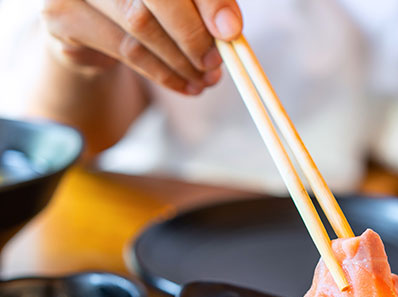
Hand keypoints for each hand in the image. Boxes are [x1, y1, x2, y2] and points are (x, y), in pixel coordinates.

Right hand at [42, 0, 243, 94]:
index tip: (231, 31)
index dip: (208, 1)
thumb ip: (208, 6)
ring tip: (205, 80)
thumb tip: (229, 29)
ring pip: (141, 25)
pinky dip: (163, 72)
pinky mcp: (64, 15)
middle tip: (215, 62)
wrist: (96, 27)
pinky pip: (125, 49)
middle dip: (193, 35)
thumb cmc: (149, 6)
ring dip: (181, 61)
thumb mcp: (184, 0)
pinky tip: (185, 85)